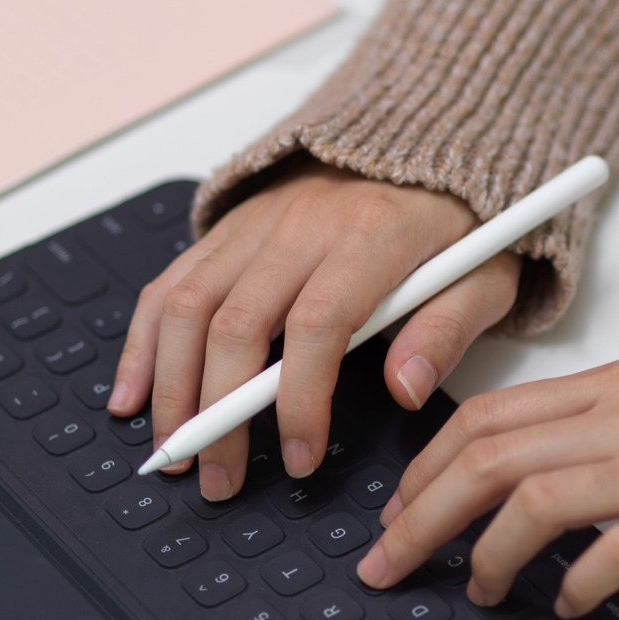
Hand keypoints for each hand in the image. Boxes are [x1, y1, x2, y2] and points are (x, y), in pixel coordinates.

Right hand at [109, 159, 516, 499]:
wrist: (420, 139)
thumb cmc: (454, 222)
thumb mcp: (485, 273)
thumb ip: (449, 329)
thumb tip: (404, 389)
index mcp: (371, 237)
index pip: (317, 325)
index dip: (301, 400)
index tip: (302, 458)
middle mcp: (300, 226)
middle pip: (235, 322)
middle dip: (218, 413)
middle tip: (220, 480)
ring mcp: (255, 224)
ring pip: (187, 304)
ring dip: (170, 386)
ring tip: (173, 452)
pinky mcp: (226, 229)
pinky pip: (169, 283)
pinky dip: (142, 342)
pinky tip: (132, 396)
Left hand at [357, 345, 618, 618]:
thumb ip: (588, 417)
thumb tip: (512, 460)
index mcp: (610, 383)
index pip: (488, 417)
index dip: (426, 467)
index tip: (397, 508)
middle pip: (491, 459)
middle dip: (423, 516)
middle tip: (389, 562)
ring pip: (539, 498)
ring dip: (489, 552)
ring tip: (477, 588)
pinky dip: (578, 579)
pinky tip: (564, 601)